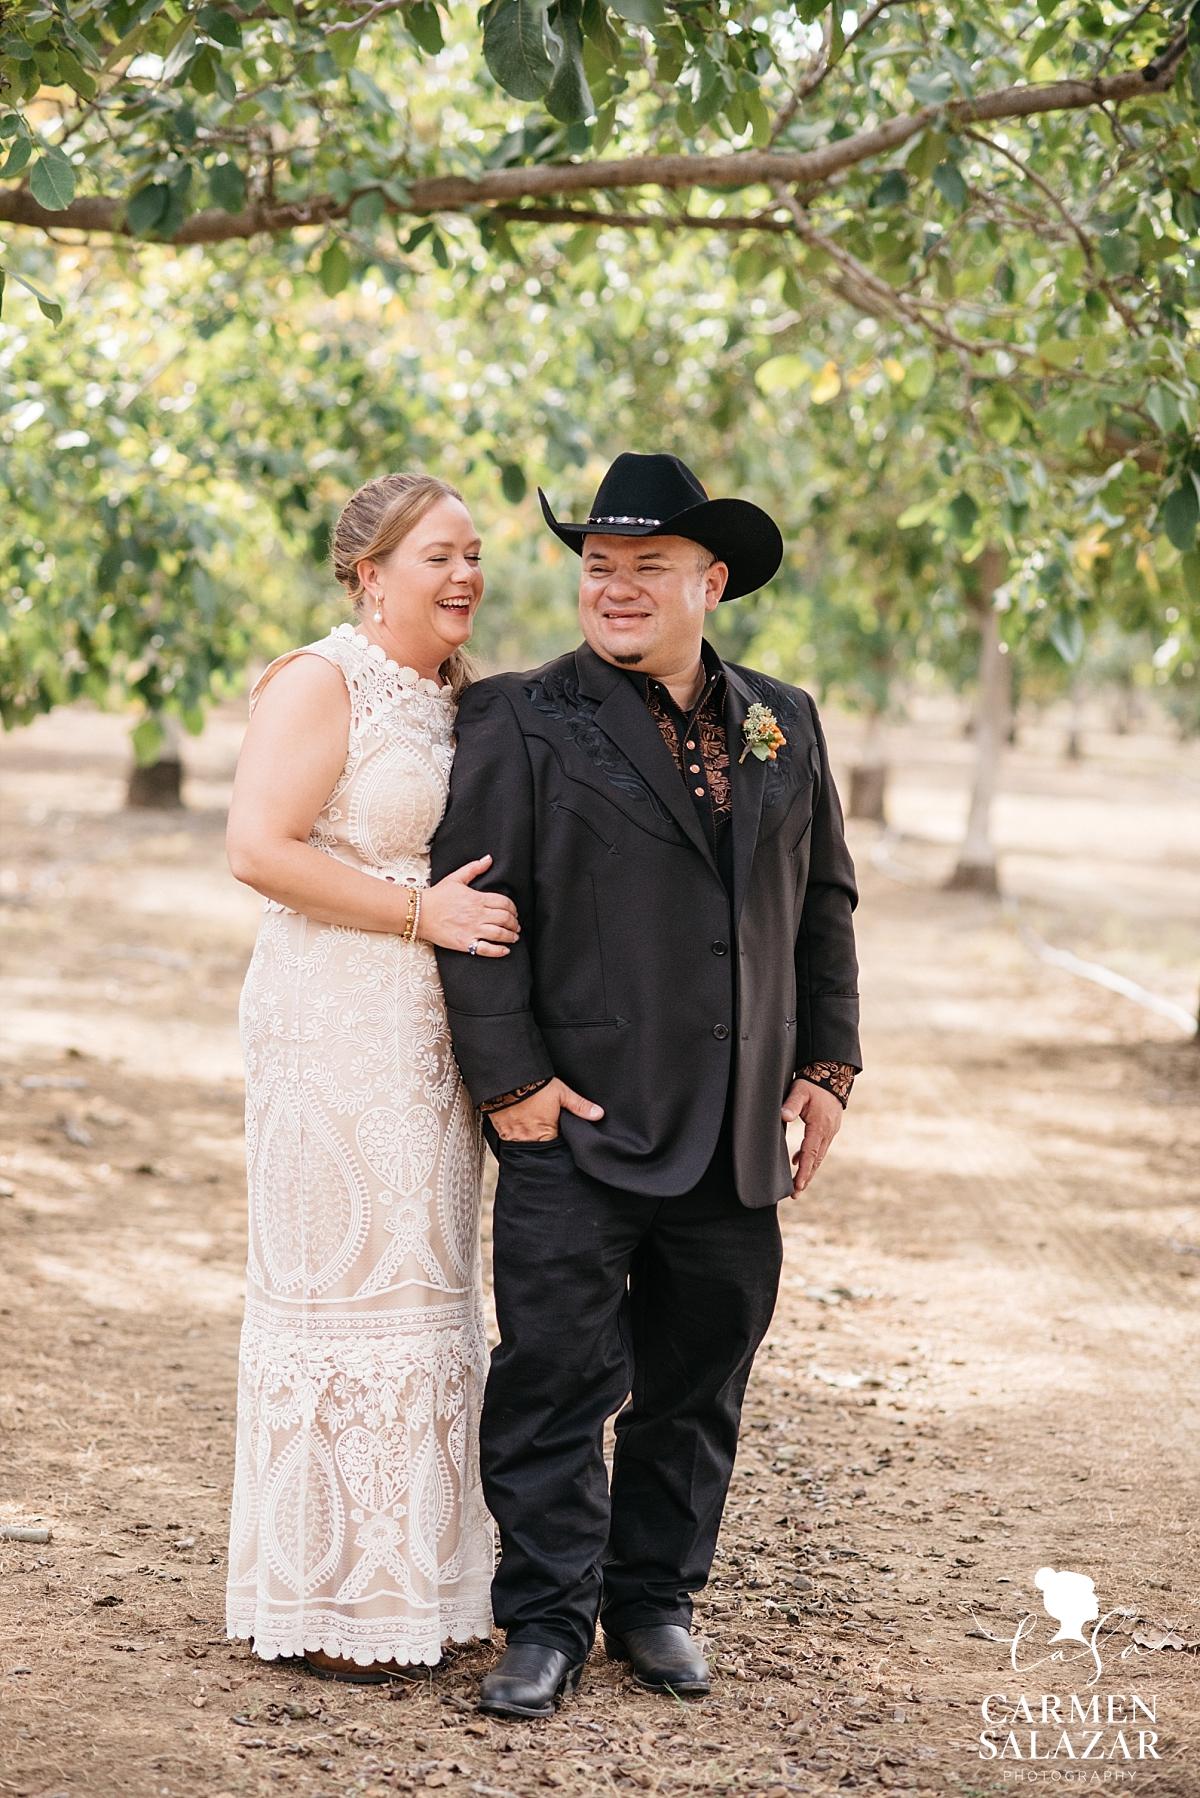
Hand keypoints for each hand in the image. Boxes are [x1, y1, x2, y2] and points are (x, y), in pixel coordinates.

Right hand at [419, 855, 519, 956]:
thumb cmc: (437, 896)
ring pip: (500, 934)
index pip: (504, 903)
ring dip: (511, 936)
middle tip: (516, 925)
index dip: (513, 908)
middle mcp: (477, 915)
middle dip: (514, 922)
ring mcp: (472, 930)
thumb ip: (474, 868)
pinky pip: (487, 949)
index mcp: (477, 898)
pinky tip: (505, 950)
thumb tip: (488, 859)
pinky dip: (499, 951)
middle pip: (505, 919)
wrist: (419, 913)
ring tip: (514, 936)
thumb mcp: (456, 878)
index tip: (514, 912)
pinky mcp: (465, 943)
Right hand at [491, 1077, 603, 1141]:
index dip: (559, 1144)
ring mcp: (513, 1136)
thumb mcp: (561, 1093)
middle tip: (546, 1137)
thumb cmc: (535, 1086)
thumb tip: (599, 1115)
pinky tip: (517, 1129)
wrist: (507, 1078)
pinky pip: (509, 1141)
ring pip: (523, 1146)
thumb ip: (580, 1106)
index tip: (560, 1139)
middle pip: (539, 1149)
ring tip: (531, 1133)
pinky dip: (514, 1137)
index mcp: (546, 1133)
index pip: (555, 1148)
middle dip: (543, 1145)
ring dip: (528, 1141)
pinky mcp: (501, 1131)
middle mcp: (529, 1139)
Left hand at [782, 1078, 842, 1197]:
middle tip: (796, 1194)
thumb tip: (784, 1116)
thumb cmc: (813, 1084)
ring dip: (808, 1169)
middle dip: (806, 1178)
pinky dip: (809, 1156)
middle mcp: (827, 1132)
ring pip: (819, 1155)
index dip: (803, 1171)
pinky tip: (797, 1160)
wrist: (833, 1075)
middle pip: (816, 1160)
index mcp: (819, 1126)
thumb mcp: (799, 1091)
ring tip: (798, 1184)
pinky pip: (819, 1147)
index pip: (810, 1154)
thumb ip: (791, 1104)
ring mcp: (830, 1131)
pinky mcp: (829, 1128)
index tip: (797, 1186)